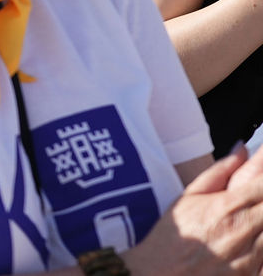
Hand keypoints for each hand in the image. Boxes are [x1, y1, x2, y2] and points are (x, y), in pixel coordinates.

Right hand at [127, 146, 262, 274]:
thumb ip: (219, 173)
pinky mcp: (253, 274)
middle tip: (252, 197)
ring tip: (247, 216)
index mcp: (229, 207)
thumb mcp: (188, 197)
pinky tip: (251, 235)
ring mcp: (252, 257)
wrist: (160, 274)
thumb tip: (240, 150)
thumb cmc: (172, 237)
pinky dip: (261, 240)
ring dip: (261, 219)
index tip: (261, 168)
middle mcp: (244, 230)